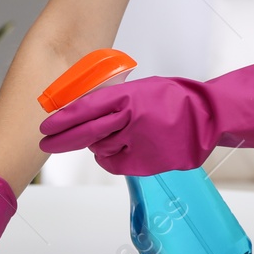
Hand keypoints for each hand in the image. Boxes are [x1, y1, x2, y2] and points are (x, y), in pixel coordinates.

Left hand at [37, 51, 253, 175]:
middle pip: (85, 132)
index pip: (85, 108)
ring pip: (101, 149)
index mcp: (128, 96)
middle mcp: (129, 119)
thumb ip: (116, 99)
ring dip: (98, 145)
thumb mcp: (142, 90)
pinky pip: (117, 163)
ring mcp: (137, 142)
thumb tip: (87, 110)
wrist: (208, 117)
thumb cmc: (175, 100)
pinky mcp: (146, 161)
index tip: (45, 126)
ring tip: (110, 137)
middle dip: (61, 139)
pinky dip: (113, 158)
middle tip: (45, 143)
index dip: (62, 119)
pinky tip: (119, 150)